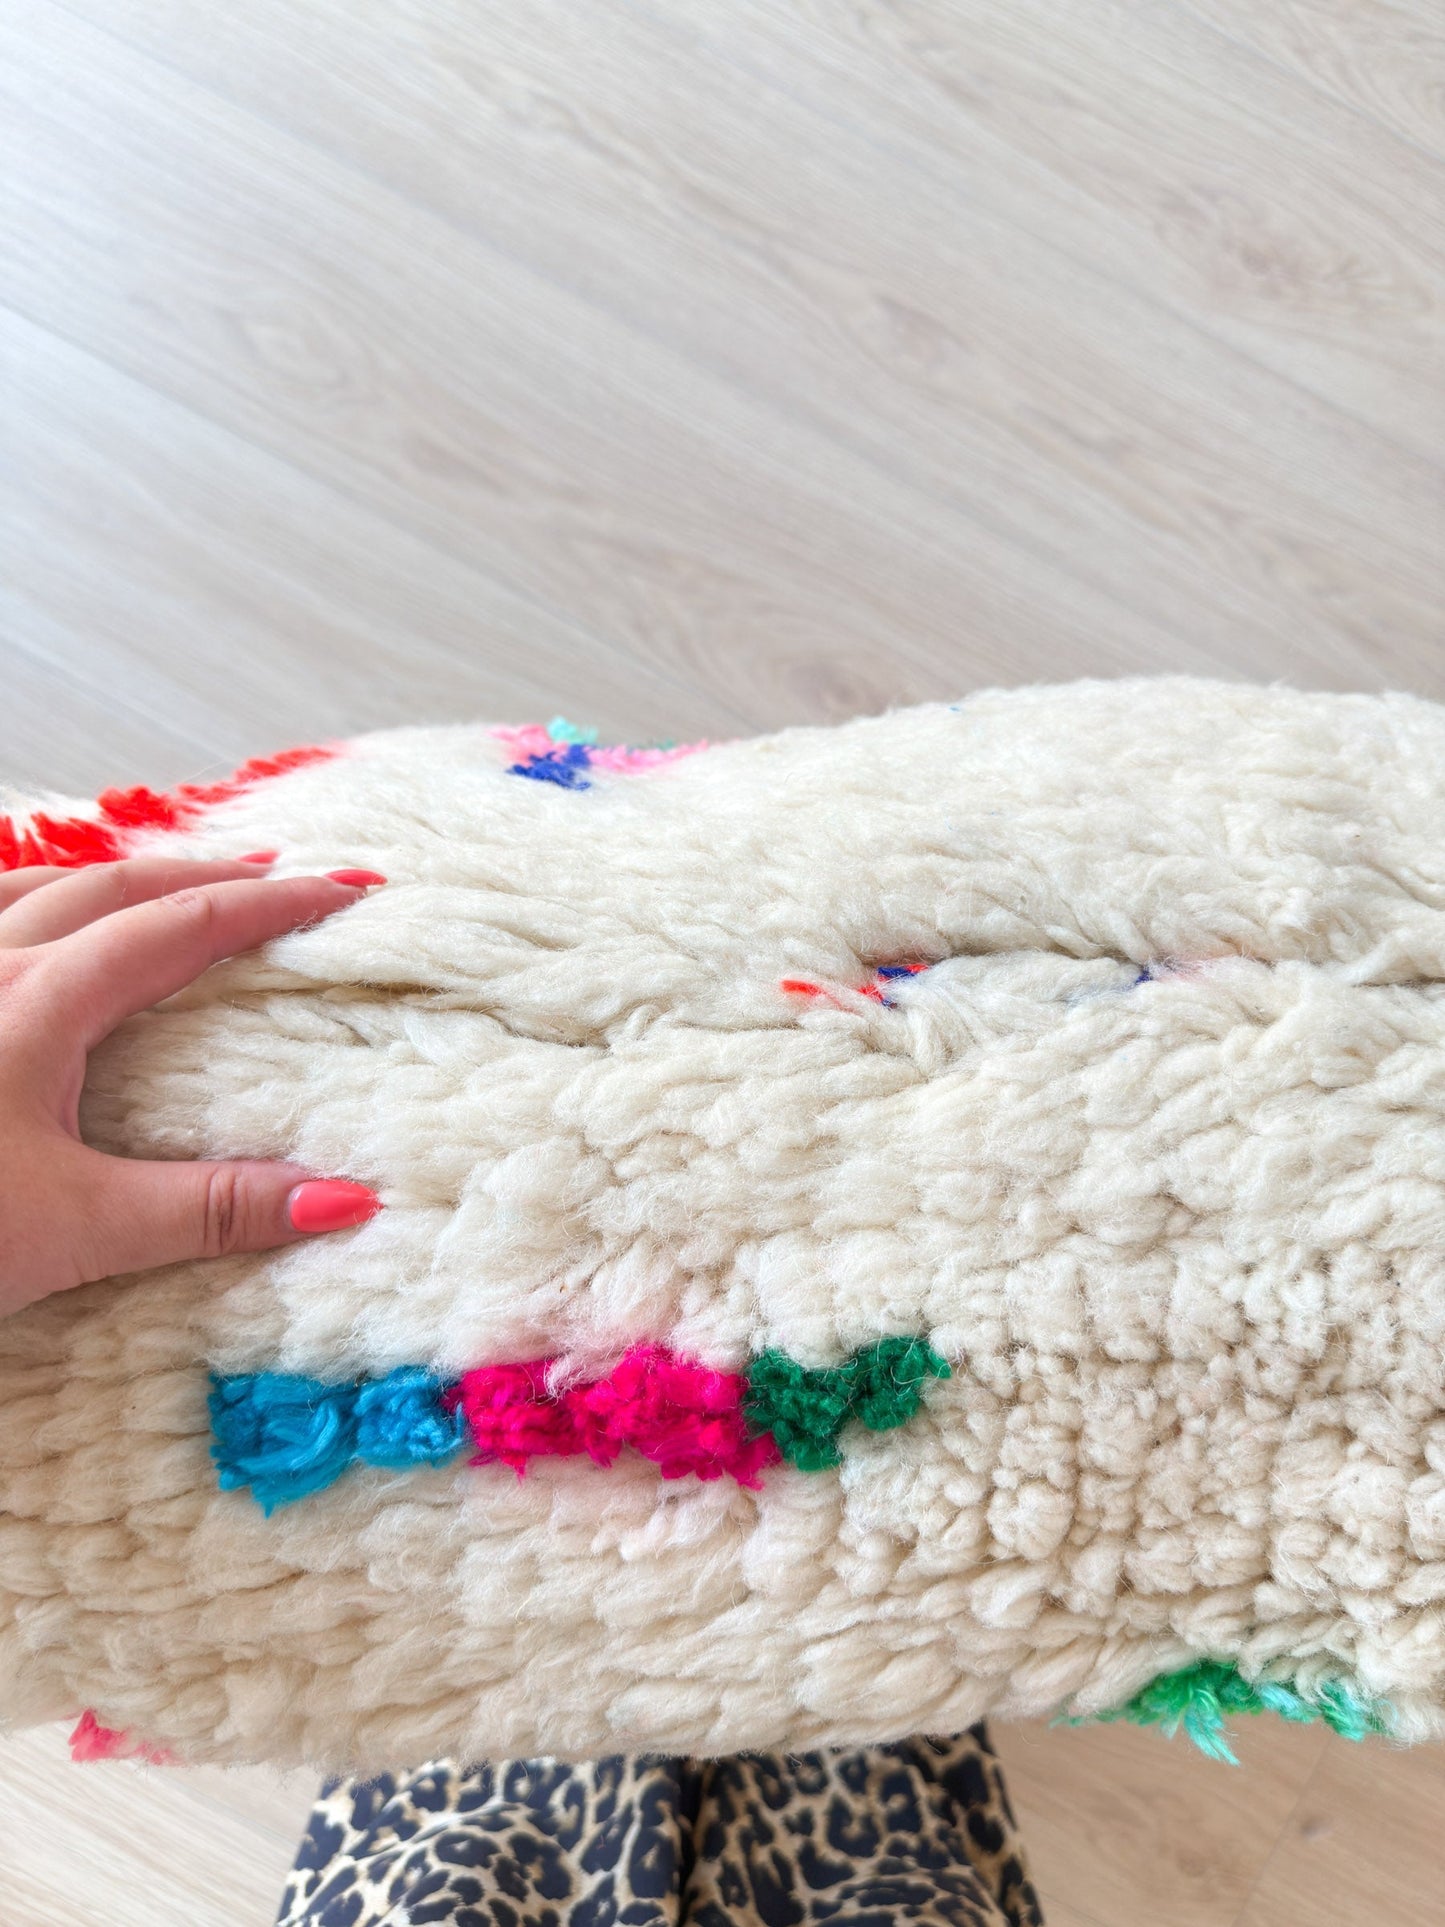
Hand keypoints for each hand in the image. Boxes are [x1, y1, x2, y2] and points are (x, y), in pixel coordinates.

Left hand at [0, 855, 385, 1316]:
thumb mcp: (77, 1231)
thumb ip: (211, 1210)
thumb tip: (346, 1199)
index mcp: (37, 1003)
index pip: (180, 928)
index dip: (269, 905)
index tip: (343, 891)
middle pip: (110, 884)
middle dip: (204, 874)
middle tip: (278, 878)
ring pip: (27, 884)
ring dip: (110, 877)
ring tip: (165, 884)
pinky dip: (27, 904)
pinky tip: (29, 932)